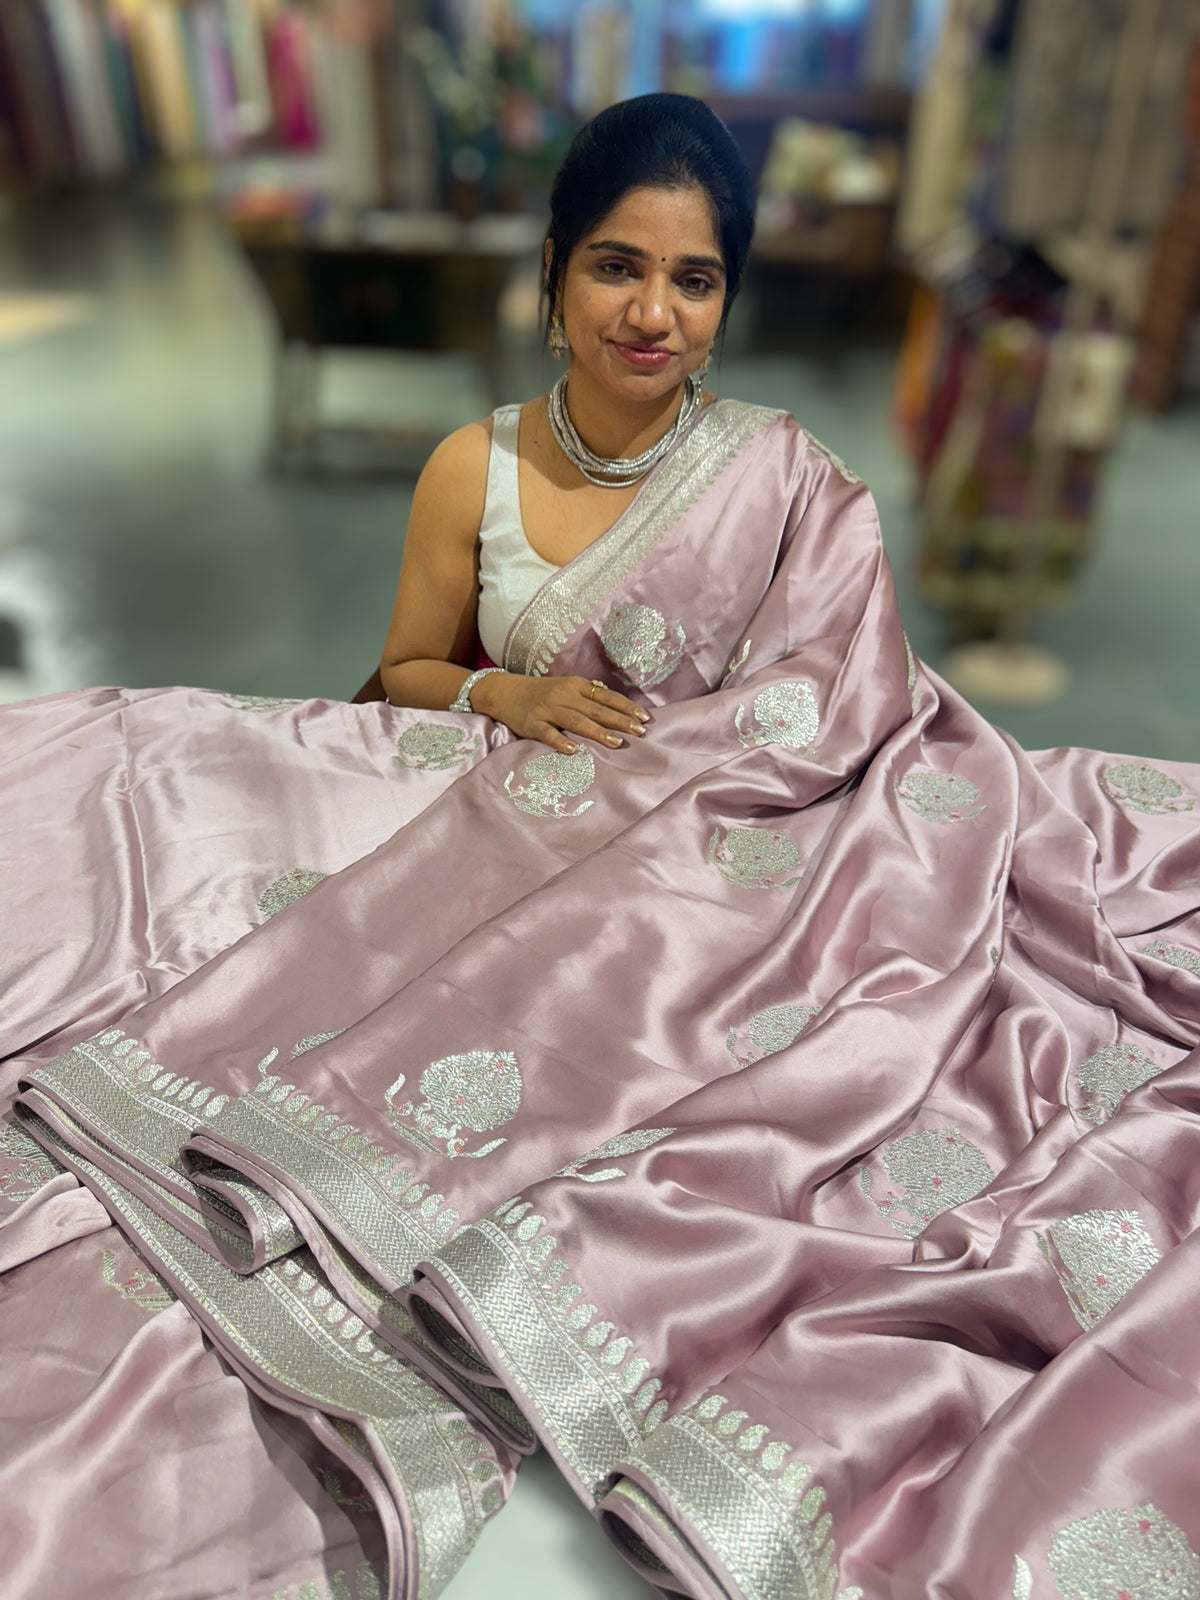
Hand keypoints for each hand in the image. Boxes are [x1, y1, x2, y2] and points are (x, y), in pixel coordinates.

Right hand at [477, 673, 649, 753]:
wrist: (504, 691)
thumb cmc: (541, 692)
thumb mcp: (566, 688)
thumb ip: (588, 697)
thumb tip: (617, 708)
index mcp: (576, 685)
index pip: (607, 697)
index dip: (626, 707)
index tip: (645, 719)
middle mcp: (564, 695)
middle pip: (596, 710)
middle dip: (620, 721)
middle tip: (640, 732)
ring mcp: (547, 709)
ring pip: (577, 721)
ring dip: (598, 732)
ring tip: (617, 743)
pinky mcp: (532, 723)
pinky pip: (548, 734)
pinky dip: (561, 742)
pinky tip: (574, 751)